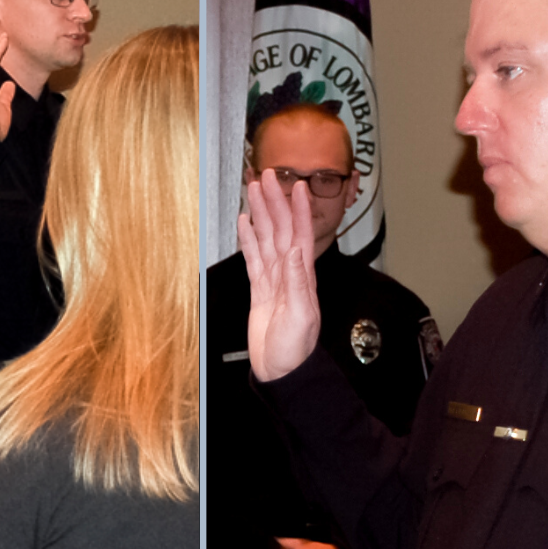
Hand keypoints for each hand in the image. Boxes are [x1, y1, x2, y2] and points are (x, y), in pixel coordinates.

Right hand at [236, 170, 320, 380]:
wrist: (282, 372)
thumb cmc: (295, 350)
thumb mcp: (301, 317)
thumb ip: (298, 283)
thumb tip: (295, 252)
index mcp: (302, 277)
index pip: (301, 234)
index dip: (298, 209)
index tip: (296, 185)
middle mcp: (289, 274)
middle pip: (280, 229)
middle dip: (274, 201)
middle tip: (266, 177)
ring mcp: (274, 280)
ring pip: (266, 239)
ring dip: (262, 214)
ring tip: (254, 192)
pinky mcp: (260, 290)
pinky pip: (254, 258)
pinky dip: (248, 239)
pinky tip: (245, 225)